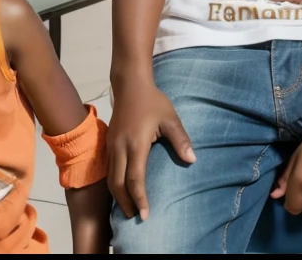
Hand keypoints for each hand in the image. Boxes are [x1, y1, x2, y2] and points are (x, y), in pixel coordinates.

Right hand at [107, 80, 194, 220]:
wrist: (130, 85)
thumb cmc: (153, 101)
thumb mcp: (170, 118)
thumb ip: (180, 140)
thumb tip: (192, 160)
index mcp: (136, 143)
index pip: (135, 178)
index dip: (140, 198)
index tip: (145, 214)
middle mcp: (120, 148)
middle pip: (118, 184)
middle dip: (126, 203)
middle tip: (135, 216)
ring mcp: (112, 146)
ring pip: (110, 178)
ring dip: (118, 196)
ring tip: (129, 208)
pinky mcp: (109, 144)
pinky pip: (109, 170)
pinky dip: (114, 184)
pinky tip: (122, 189)